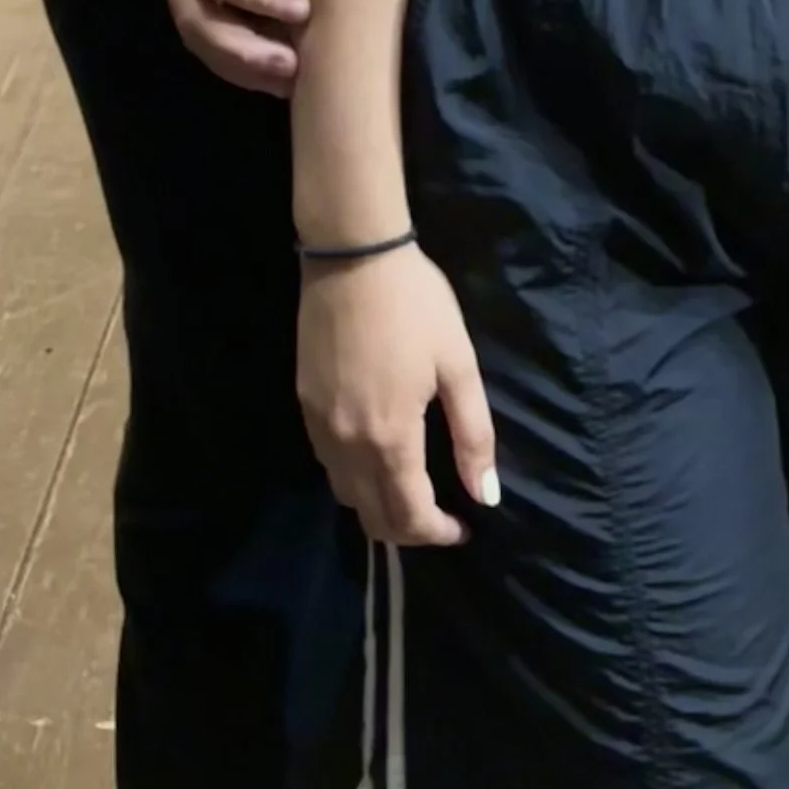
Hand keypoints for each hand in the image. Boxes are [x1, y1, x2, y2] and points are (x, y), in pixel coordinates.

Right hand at [298, 241, 499, 548]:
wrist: (353, 255)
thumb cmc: (415, 304)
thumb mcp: (457, 364)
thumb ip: (473, 435)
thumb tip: (484, 495)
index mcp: (390, 439)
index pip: (409, 517)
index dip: (438, 534)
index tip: (463, 528)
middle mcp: (347, 445)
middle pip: (372, 518)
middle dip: (409, 531)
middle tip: (440, 517)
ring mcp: (319, 427)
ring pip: (346, 495)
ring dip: (378, 508)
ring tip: (410, 493)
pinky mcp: (304, 405)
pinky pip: (328, 464)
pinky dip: (353, 479)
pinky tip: (376, 457)